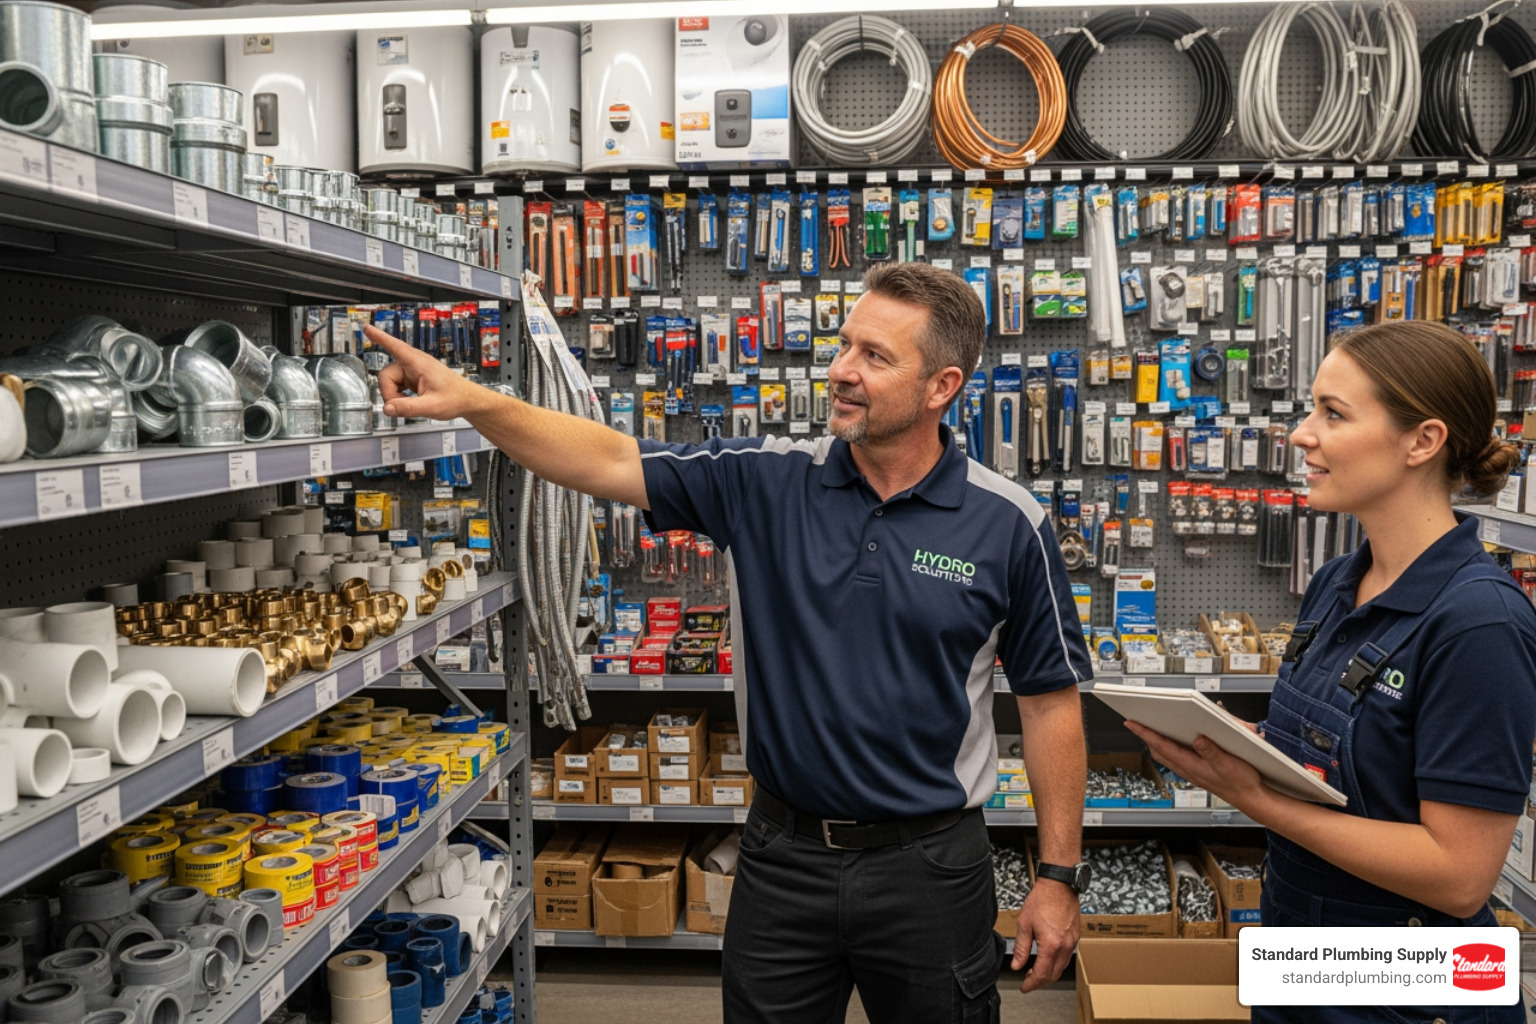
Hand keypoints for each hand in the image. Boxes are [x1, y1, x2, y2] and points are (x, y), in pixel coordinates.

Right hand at [367, 325, 480, 420]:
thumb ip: (408, 408)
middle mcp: (413, 364)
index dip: (379, 337)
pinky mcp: (412, 378)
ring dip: (395, 395)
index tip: (366, 327)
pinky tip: (410, 400)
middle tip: (401, 407)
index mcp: (418, 363)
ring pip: (390, 382)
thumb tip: (387, 408)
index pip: (395, 346)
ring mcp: (412, 371)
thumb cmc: (455, 398)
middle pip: (386, 375)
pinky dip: (399, 396)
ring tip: (412, 404)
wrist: (467, 400)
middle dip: (389, 393)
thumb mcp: (431, 407)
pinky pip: (396, 385)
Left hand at [1013, 880, 1077, 993]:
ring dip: (1049, 973)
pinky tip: (1048, 960)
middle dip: (1040, 981)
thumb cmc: (1042, 900)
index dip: (1031, 984)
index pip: (1041, 974)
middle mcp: (1065, 946)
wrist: (1059, 885)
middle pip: (1053, 974)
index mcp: (1051, 945)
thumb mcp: (1025, 924)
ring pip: (1062, 967)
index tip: (1024, 987)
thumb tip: (1017, 965)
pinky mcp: (1075, 937)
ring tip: (1035, 971)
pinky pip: (1067, 957)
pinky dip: (1057, 964)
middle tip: (1028, 981)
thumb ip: (1021, 947)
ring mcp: (1072, 942)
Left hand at [1124, 720, 1267, 814]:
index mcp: (1192, 765)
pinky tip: (1173, 745)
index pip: (1162, 746)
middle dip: (1145, 737)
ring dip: (1156, 743)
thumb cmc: (1241, 783)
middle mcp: (1189, 769)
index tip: (1132, 723)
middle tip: (1136, 724)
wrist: (1251, 798)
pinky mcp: (1199, 773)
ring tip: (1149, 731)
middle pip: (1159, 751)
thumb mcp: (1228, 764)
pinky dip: (1169, 749)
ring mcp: (1193, 772)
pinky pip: (1177, 760)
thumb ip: (1211, 751)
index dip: (1145, 734)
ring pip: (1167, 756)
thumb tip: (1197, 739)